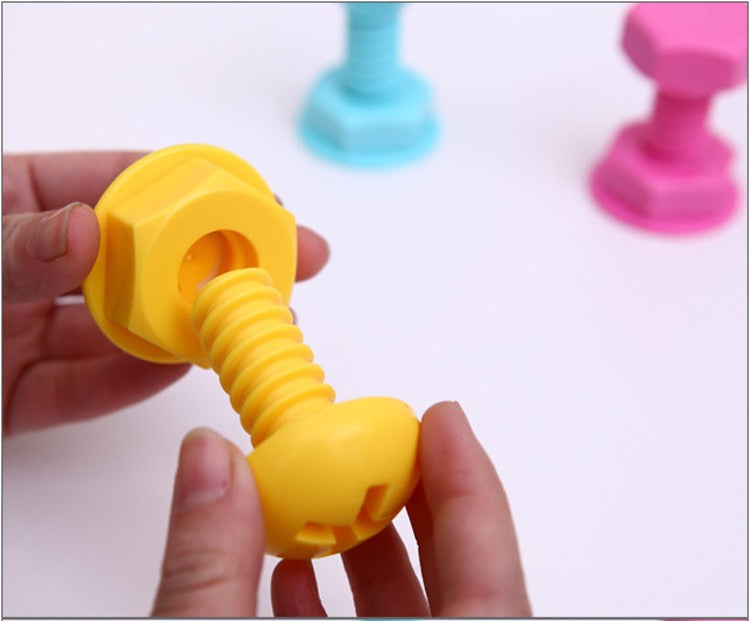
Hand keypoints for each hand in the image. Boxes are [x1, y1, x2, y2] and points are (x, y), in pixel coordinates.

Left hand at [2, 151, 329, 434]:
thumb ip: (12, 247)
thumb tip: (84, 228)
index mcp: (18, 204)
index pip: (121, 183)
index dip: (194, 190)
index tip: (258, 201)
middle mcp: (34, 266)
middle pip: (141, 260)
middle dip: (214, 262)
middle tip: (288, 263)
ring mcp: (26, 331)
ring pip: (122, 329)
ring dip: (186, 327)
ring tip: (246, 327)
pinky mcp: (21, 393)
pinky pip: (86, 389)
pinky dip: (132, 382)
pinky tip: (181, 369)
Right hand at [151, 402, 531, 616]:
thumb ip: (210, 569)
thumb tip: (211, 463)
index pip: (489, 584)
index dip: (469, 490)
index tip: (443, 422)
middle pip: (463, 588)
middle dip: (419, 503)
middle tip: (391, 446)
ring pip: (416, 617)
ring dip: (372, 551)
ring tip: (333, 498)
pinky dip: (335, 604)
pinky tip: (289, 576)